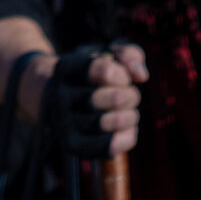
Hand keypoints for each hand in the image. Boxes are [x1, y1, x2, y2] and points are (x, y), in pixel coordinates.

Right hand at [24, 43, 148, 156]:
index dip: (123, 75)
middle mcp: (59, 96)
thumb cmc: (92, 75)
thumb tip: (141, 75)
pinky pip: (112, 145)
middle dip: (131, 96)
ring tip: (127, 112)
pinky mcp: (72, 145)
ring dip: (131, 116)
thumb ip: (129, 54)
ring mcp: (63, 123)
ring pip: (114, 122)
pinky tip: (125, 128)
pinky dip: (128, 136)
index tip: (120, 76)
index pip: (107, 71)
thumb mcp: (108, 54)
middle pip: (117, 98)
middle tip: (128, 96)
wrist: (61, 100)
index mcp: (66, 69)